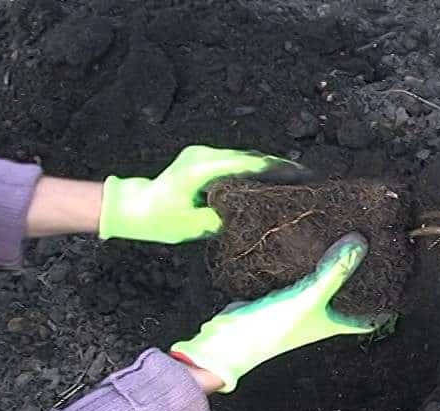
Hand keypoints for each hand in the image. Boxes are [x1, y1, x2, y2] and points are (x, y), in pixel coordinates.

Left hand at [99, 145, 308, 243]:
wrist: (131, 207)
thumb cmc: (158, 219)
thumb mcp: (194, 226)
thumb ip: (224, 219)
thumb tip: (251, 216)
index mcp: (203, 168)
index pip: (251, 164)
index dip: (279, 169)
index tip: (303, 175)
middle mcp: (204, 155)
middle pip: (252, 156)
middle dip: (280, 166)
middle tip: (307, 177)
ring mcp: (202, 154)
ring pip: (245, 157)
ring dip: (268, 167)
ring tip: (295, 177)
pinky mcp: (201, 159)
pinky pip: (235, 161)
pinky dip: (254, 168)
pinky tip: (269, 179)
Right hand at [169, 233, 389, 391]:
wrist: (227, 341)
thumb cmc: (272, 330)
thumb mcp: (308, 299)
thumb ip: (333, 273)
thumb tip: (360, 244)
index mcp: (333, 323)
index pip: (368, 318)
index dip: (386, 305)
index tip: (402, 285)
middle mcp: (319, 316)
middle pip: (349, 297)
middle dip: (361, 277)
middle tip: (376, 249)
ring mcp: (299, 306)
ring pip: (324, 284)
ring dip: (334, 267)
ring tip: (348, 238)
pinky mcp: (279, 295)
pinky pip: (300, 276)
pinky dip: (307, 262)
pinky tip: (309, 244)